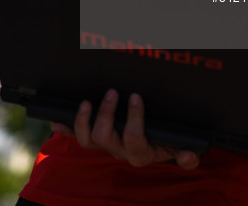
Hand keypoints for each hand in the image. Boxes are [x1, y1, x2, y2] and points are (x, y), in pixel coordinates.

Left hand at [51, 89, 200, 169]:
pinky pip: (79, 137)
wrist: (161, 148)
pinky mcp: (98, 140)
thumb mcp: (183, 148)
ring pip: (88, 139)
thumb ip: (188, 155)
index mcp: (142, 152)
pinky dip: (68, 129)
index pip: (133, 138)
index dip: (132, 118)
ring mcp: (108, 145)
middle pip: (105, 138)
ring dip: (85, 120)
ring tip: (87, 102)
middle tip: (112, 92)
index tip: (135, 96)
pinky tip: (58, 122)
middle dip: (106, 114)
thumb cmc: (171, 143)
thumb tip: (189, 155)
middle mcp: (121, 150)